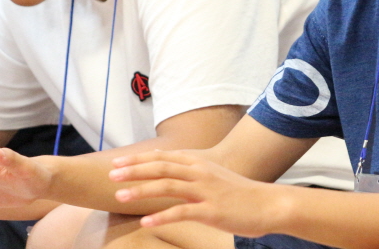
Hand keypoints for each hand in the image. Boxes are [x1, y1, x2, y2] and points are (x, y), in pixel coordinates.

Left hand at [109, 150, 279, 237]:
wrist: (268, 203)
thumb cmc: (237, 192)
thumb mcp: (210, 174)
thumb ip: (186, 168)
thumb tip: (161, 160)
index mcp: (197, 163)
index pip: (161, 157)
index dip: (137, 160)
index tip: (116, 164)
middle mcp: (199, 172)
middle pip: (160, 167)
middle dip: (133, 171)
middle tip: (111, 176)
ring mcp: (205, 190)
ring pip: (167, 186)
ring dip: (141, 191)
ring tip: (119, 197)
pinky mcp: (211, 210)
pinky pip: (182, 212)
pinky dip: (162, 216)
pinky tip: (145, 222)